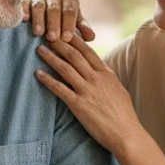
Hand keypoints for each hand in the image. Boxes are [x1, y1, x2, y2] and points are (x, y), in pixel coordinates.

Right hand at [21, 0, 95, 41]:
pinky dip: (24, 10)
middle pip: (54, 9)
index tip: (67, 38)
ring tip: (38, 33)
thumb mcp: (74, 23)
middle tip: (53, 38)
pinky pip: (24, 2)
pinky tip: (24, 20)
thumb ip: (82, 29)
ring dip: (39, 19)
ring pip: (39, 6)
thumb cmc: (63, 20)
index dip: (69, 24)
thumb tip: (91, 37)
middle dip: (54, 24)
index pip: (70, 10)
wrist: (45, 12)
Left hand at [34, 34, 140, 153]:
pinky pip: (60, 89)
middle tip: (47, 34)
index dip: (75, 39)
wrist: (126, 134)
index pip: (88, 51)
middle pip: (74, 55)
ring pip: (65, 69)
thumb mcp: (118, 89)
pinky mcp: (79, 105)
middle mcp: (96, 79)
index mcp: (106, 74)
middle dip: (59, 43)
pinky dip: (48, 80)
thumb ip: (107, 77)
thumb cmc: (124, 115)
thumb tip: (100, 69)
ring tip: (39, 49)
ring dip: (51, 57)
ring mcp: (87, 91)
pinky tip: (38, 73)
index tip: (64, 30)